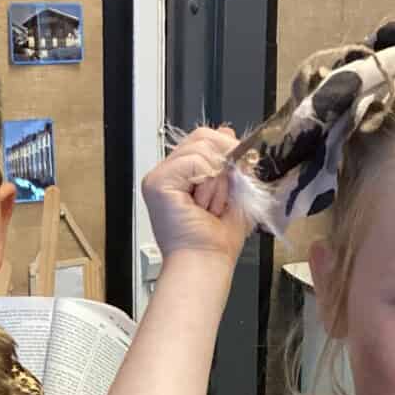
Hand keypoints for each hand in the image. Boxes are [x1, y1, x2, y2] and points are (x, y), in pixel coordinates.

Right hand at [139, 125, 254, 261]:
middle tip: (221, 199)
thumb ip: (233, 162)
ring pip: (201, 148)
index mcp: (183, 174)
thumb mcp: (235, 191)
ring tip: (208, 207)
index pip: (205, 139)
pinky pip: (194, 162)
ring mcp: (159, 176)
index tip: (238, 175)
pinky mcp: (156, 182)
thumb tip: (228, 133)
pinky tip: (200, 205)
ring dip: (216, 182)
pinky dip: (207, 184)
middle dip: (225, 166)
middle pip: (203, 137)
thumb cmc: (217, 239)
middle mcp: (168, 172)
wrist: (206, 261)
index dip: (227, 152)